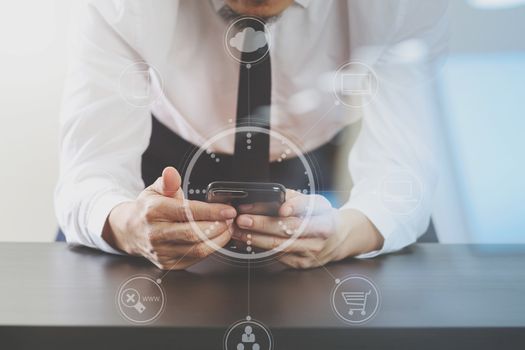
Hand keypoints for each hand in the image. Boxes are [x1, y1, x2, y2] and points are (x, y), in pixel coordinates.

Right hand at [102, 167, 236, 269]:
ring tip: (226, 228)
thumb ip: (168, 181)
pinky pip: (195, 258)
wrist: (130, 231)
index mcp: (153, 211)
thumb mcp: (155, 190)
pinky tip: (216, 238)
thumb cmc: (148, 209)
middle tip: (230, 219)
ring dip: (218, 239)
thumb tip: (171, 172)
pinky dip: (210, 249)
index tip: (228, 210)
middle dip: (218, 227)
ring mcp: (161, 252)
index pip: (187, 212)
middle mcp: (156, 234)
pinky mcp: (168, 264)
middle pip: (194, 234)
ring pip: (197, 249)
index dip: (211, 212)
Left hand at [233, 190, 383, 268]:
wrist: (339, 239)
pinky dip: (259, 247)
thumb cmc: (323, 217)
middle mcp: (318, 240)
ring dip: (255, 238)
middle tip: (243, 218)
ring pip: (279, 246)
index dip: (294, 208)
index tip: (279, 207)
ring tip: (238, 230)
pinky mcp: (300, 264)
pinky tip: (246, 240)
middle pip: (288, 231)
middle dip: (262, 225)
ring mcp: (309, 255)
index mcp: (325, 220)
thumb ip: (296, 199)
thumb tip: (276, 198)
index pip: (306, 213)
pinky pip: (276, 255)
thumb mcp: (316, 202)